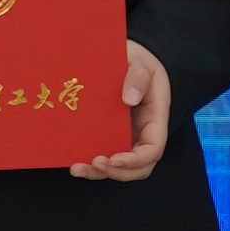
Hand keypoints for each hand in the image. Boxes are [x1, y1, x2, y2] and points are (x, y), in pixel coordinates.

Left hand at [70, 38, 177, 181]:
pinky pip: (103, 155)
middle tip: (95, 163)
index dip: (135, 160)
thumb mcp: (141, 63)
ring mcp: (126, 136)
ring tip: (77, 168)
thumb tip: (128, 99)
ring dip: (99, 172)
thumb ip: (138, 77)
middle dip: (117, 171)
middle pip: (138, 167)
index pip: (153, 149)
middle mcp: (142, 133)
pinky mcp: (109, 135)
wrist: (125, 58)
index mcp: (155, 118)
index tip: (115, 159)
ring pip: (118, 167)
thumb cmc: (137, 60)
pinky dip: (90, 164)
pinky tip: (74, 163)